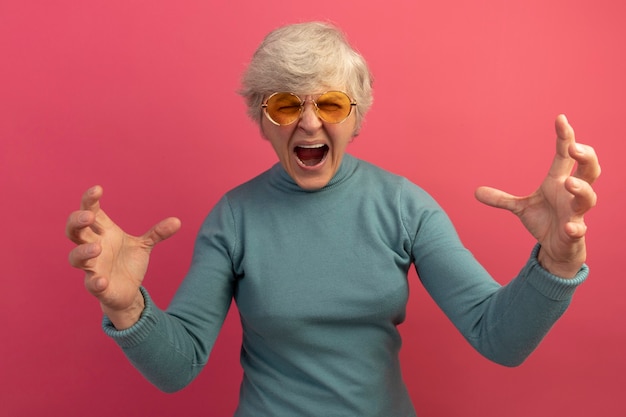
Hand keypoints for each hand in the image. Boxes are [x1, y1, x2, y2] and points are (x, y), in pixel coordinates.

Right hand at [66, 186, 180, 327]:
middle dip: (77, 221)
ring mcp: (92, 267)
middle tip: (88, 216)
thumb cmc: (128, 262)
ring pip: (76, 257)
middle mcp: (93, 247)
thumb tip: (178, 221)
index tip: (98, 189)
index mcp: (103, 233)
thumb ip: (157, 233)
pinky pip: (91, 284)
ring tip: (97, 247)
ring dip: (83, 251)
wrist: (128, 291)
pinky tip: (102, 280)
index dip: (89, 200)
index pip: (90, 211)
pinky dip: (95, 282)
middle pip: (74, 231)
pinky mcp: (97, 286)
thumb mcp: (144, 245)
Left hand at [475, 115, 599, 277]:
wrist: (556, 248)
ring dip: (581, 189)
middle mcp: (571, 194)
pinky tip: (570, 227)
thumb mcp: (520, 207)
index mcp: (559, 182)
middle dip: (586, 157)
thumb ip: (501, 198)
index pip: (566, 155)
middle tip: (573, 147)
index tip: (560, 118)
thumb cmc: (545, 221)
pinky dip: (575, 228)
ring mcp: (575, 213)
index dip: (566, 137)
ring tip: (569, 184)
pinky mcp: (574, 233)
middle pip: (589, 170)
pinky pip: (578, 230)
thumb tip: (476, 191)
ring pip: (588, 197)